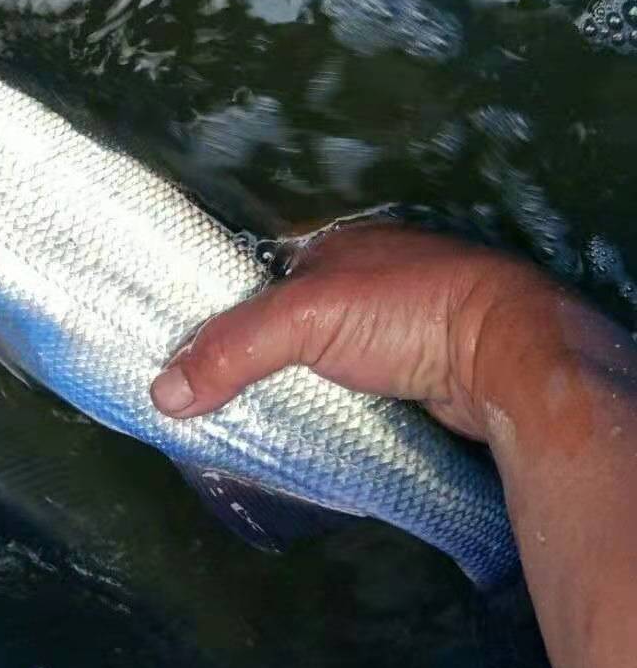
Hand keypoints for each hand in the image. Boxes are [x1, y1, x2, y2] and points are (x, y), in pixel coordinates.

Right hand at [149, 222, 600, 443]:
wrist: (506, 359)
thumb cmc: (407, 312)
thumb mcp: (306, 319)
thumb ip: (233, 350)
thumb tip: (162, 393)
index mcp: (330, 245)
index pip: (252, 276)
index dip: (214, 310)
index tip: (175, 349)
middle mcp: (356, 279)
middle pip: (278, 320)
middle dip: (244, 353)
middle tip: (197, 390)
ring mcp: (385, 325)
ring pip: (310, 357)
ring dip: (281, 382)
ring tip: (232, 413)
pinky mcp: (405, 369)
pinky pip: (341, 385)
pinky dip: (317, 401)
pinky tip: (294, 422)